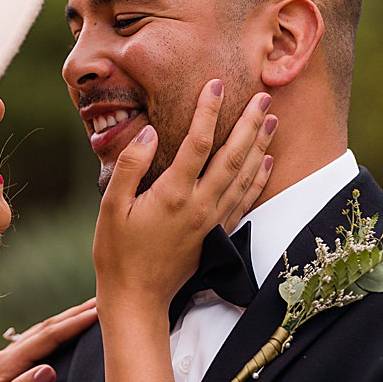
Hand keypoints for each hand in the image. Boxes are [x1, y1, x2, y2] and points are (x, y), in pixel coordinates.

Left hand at [0, 297, 98, 381]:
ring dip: (65, 321)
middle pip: (44, 328)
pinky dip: (52, 334)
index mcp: (4, 365)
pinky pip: (33, 345)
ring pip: (39, 334)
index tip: (98, 312)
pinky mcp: (1, 370)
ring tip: (89, 311)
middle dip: (74, 313)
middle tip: (103, 299)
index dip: (73, 324)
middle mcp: (4, 357)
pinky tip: (60, 335)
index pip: (45, 339)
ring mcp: (2, 362)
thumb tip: (49, 372)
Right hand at [93, 79, 276, 319]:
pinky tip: (266, 162)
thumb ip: (129, 166)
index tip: (216, 84)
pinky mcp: (216, 234)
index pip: (198, 142)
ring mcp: (212, 221)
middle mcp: (199, 205)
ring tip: (272, 120)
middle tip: (264, 96)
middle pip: (233, 156)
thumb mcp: (110, 206)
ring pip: (245, 176)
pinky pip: (245, 201)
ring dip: (260, 146)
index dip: (209, 111)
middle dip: (250, 123)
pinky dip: (259, 179)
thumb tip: (149, 132)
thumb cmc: (117, 251)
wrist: (136, 297)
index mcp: (173, 194)